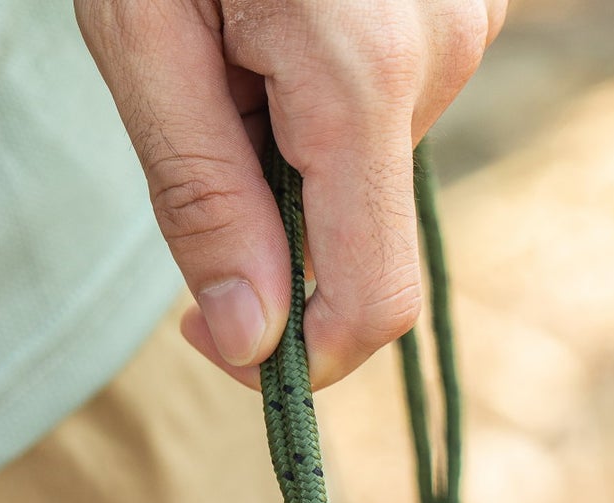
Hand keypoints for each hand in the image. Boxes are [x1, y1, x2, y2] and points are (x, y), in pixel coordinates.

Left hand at [78, 0, 504, 388]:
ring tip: (238, 31)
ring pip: (372, 165)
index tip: (205, 334)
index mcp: (365, 72)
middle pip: (358, 228)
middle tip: (197, 93)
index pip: (370, 299)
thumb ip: (201, 194)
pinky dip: (330, 92)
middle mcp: (446, 51)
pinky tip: (287, 13)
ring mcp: (472, 18)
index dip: (295, 356)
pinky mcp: (470, 0)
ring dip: (295, 141)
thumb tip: (250, 341)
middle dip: (270, 207)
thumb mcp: (141, 31)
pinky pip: (394, 102)